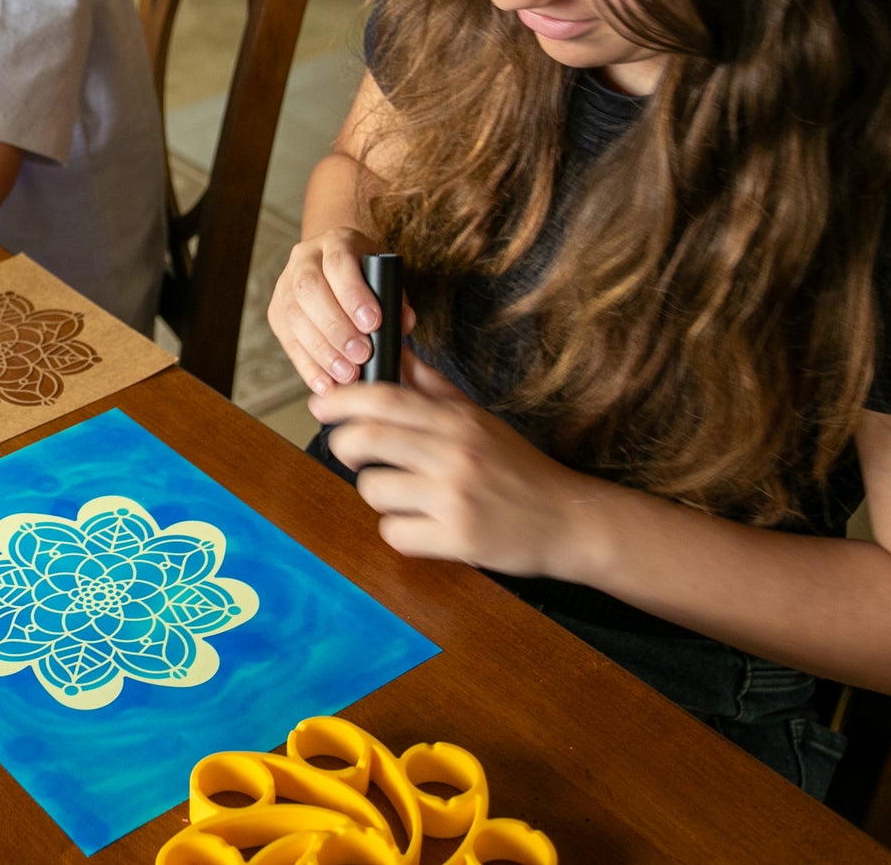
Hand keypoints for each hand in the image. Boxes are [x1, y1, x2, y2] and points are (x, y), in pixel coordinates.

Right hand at [267, 226, 411, 394]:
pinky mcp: (277, 313)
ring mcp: (285, 285)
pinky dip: (308, 367)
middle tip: (361, 355)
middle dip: (336, 327)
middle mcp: (304, 259)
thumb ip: (396, 299)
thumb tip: (402, 323)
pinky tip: (326, 384)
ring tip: (347, 374)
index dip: (353, 294)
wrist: (334, 265)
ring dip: (322, 351)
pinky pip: (288, 342)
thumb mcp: (385, 277)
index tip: (373, 323)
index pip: (339, 263)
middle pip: (309, 291)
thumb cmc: (366, 275)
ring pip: (294, 317)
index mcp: (335, 242)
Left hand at [310, 349, 597, 576]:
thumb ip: (431, 388)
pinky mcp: (458, 538)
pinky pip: (394, 533)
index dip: (343, 398)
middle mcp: (455, 453)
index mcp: (457, 420)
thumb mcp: (477, 418)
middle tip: (354, 453)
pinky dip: (401, 531)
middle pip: (366, 439)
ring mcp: (455, 497)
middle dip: (345, 446)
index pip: (385, 397)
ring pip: (373, 489)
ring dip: (379, 493)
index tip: (320, 404)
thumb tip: (395, 352)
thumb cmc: (517, 468)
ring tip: (405, 495)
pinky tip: (424, 525)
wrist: (570, 520)